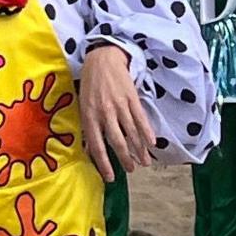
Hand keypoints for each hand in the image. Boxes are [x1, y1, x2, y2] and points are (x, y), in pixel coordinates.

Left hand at [79, 46, 158, 174]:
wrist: (102, 58)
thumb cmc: (90, 84)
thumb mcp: (83, 105)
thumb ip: (87, 126)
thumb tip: (88, 149)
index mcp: (89, 116)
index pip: (97, 146)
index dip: (104, 163)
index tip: (111, 177)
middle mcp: (104, 113)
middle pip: (116, 142)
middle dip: (126, 159)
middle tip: (132, 170)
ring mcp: (119, 105)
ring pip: (131, 133)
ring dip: (139, 150)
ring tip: (145, 162)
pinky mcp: (131, 98)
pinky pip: (140, 118)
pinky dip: (147, 132)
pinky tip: (152, 143)